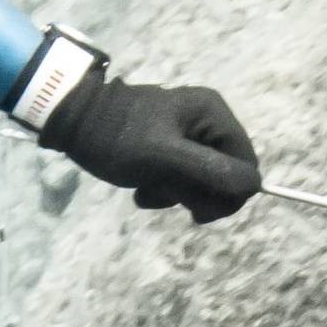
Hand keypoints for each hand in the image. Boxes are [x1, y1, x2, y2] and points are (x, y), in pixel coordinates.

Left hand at [40, 73, 261, 223]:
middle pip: (225, 176)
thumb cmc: (117, 137)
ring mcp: (189, 134)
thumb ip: (210, 172)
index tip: (198, 212)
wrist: (72, 121)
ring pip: (202, 182)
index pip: (246, 165)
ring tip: (146, 187)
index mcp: (213, 114)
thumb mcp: (164, 158)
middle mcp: (207, 121)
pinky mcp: (171, 146)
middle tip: (164, 192)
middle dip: (196, 193)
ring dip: (176, 194)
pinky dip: (164, 189)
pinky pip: (182, 178)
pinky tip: (140, 185)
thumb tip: (254, 187)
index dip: (229, 194)